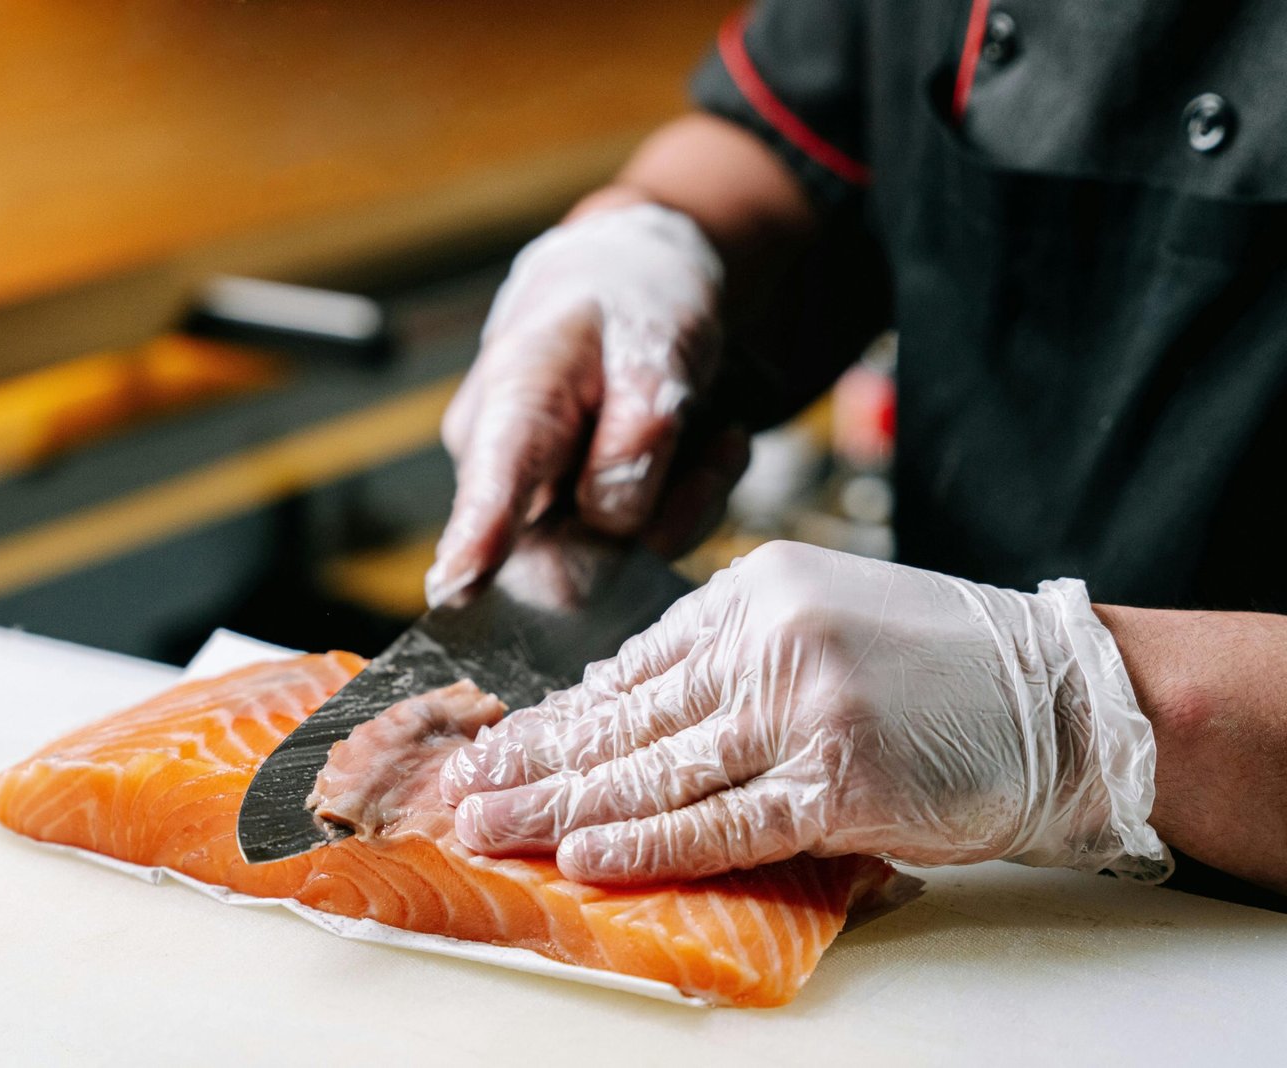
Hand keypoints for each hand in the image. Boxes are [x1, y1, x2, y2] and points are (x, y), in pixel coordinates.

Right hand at [425, 202, 735, 606]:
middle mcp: (505, 469)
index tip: (458, 587)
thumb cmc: (630, 306)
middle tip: (704, 444)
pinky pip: (653, 544)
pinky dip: (694, 499)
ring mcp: (540, 506)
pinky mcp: (582, 529)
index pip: (492, 483)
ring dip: (686, 497)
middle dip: (651, 510)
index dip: (477, 539)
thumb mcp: (656, 343)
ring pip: (623, 551)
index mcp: (510, 403)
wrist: (632, 290)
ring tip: (705, 428)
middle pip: (564, 548)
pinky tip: (703, 446)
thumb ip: (639, 431)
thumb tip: (612, 516)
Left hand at [440, 541, 1170, 884]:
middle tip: (456, 790)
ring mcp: (800, 708)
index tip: (494, 743)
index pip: (631, 667)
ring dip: (561, 804)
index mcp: (755, 593)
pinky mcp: (837, 780)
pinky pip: (720, 819)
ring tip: (489, 826)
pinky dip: (648, 841)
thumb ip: (727, 660)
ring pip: (654, 767)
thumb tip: (622, 702)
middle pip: (624, 716)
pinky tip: (584, 853)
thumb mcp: (823, 621)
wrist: (1071, 695)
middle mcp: (767, 640)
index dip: (555, 713)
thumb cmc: (946, 665)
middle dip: (532, 761)